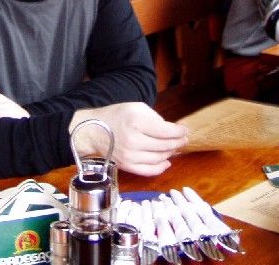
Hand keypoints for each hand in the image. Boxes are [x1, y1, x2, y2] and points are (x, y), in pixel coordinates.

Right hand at [69, 102, 188, 176]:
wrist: (93, 131)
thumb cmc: (115, 116)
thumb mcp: (135, 107)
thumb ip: (155, 117)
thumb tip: (171, 130)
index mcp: (136, 122)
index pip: (166, 130)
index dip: (179, 131)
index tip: (185, 130)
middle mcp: (133, 140)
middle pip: (165, 145)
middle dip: (178, 142)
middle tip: (183, 139)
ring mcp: (130, 156)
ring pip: (160, 158)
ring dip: (171, 153)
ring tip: (174, 147)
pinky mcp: (127, 166)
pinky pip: (149, 171)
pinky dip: (161, 167)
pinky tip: (167, 161)